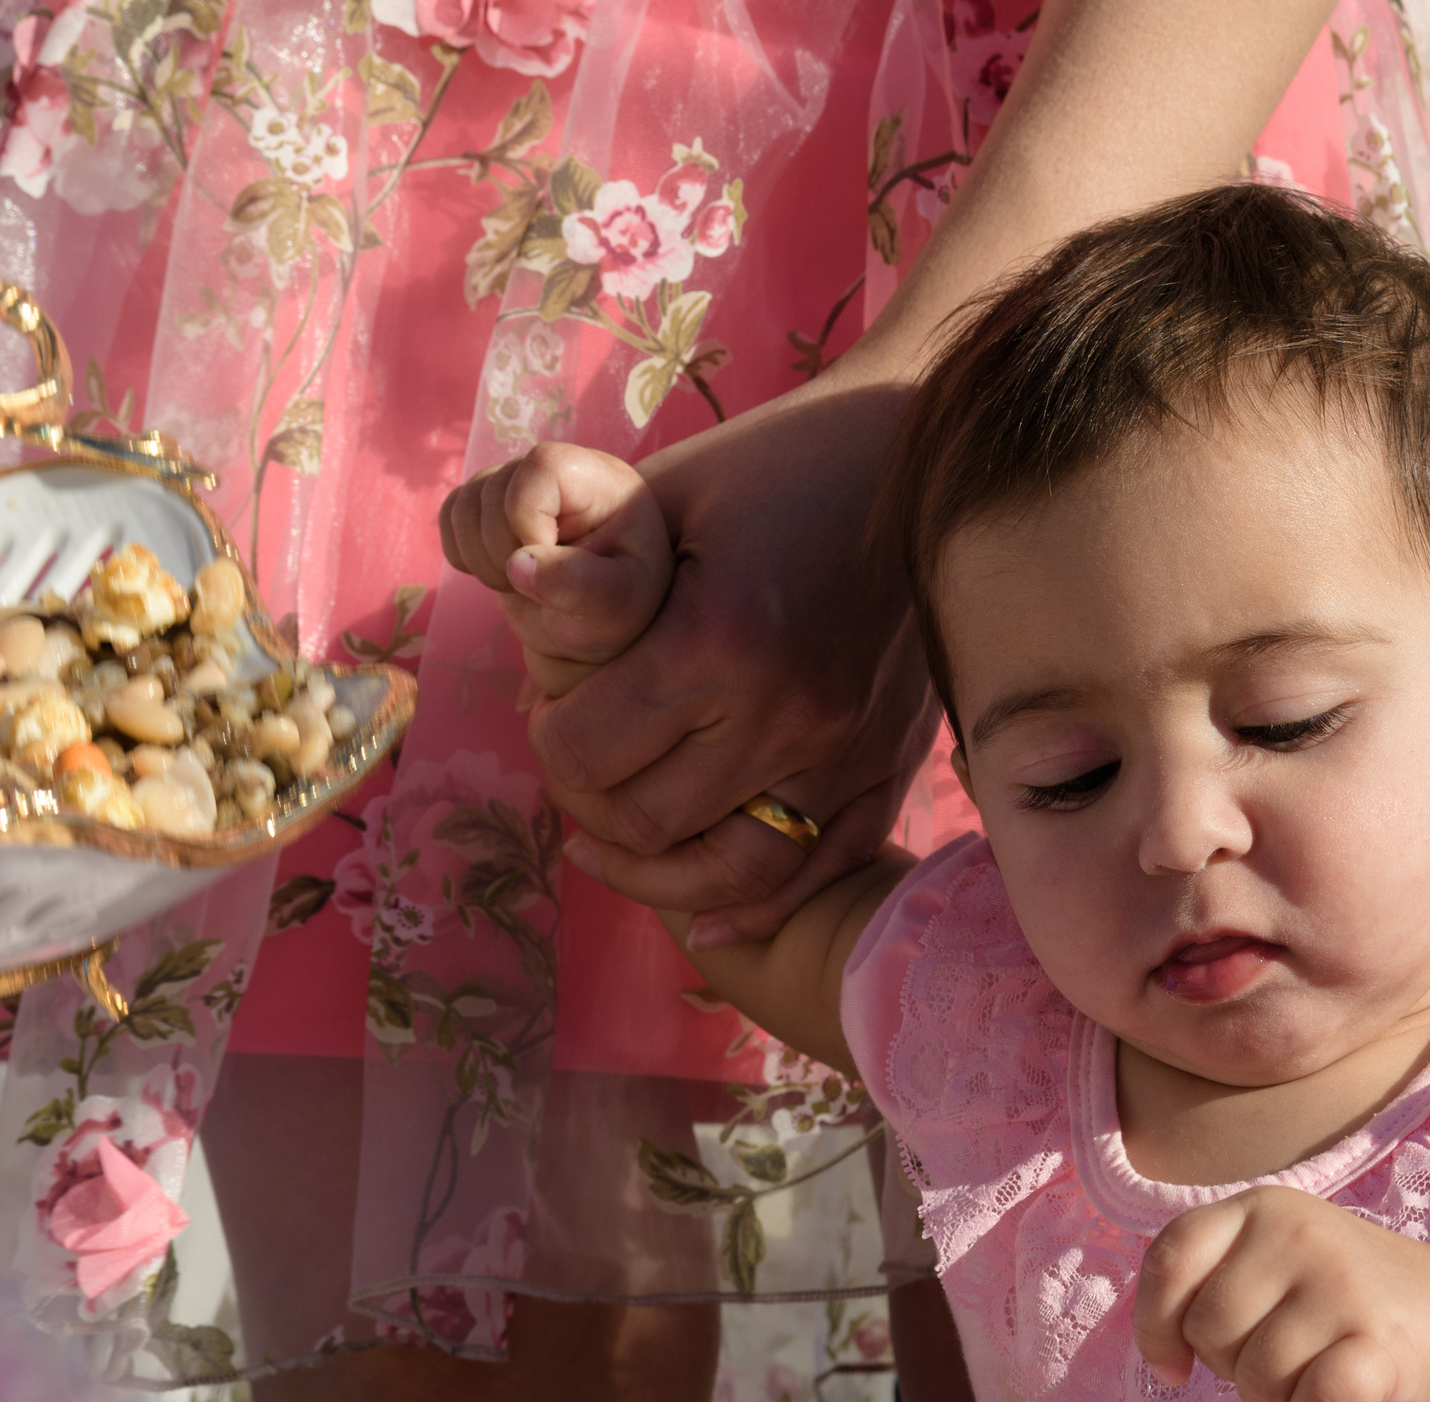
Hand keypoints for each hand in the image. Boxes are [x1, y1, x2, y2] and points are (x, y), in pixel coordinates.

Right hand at [439, 442, 673, 699]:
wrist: (593, 620)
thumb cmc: (617, 608)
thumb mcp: (616, 605)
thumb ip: (580, 586)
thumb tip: (519, 564)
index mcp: (598, 480)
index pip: (542, 468)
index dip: (531, 521)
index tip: (556, 562)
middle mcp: (552, 470)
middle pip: (494, 493)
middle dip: (506, 554)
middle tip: (542, 588)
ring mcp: (513, 482)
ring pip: (463, 506)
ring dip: (482, 561)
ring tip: (523, 584)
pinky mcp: (484, 504)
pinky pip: (448, 516)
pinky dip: (462, 555)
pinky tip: (500, 574)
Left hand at [511, 377, 937, 945]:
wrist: (916, 451)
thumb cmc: (775, 462)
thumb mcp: (661, 493)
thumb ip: (585, 563)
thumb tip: (513, 603)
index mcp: (718, 640)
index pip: (584, 753)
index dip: (547, 738)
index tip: (549, 708)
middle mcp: (787, 713)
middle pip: (645, 823)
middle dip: (591, 804)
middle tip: (582, 763)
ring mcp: (848, 750)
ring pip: (728, 872)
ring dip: (658, 874)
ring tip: (616, 845)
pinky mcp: (888, 763)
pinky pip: (818, 870)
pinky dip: (757, 908)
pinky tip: (710, 922)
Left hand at [1132, 1185, 1429, 1401]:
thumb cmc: (1336, 1304)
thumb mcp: (1269, 1264)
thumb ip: (1209, 1284)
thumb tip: (1163, 1356)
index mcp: (1262, 1208)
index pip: (1171, 1258)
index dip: (1155, 1323)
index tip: (1175, 1365)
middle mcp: (1300, 1233)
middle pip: (1209, 1332)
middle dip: (1233, 1368)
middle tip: (1286, 1359)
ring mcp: (1343, 1285)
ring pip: (1256, 1379)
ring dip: (1279, 1401)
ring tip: (1319, 1375)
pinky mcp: (1382, 1344)